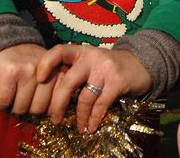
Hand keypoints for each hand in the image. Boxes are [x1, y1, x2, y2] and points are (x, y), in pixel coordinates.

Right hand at [0, 43, 57, 115]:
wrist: (7, 44)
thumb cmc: (28, 64)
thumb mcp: (48, 72)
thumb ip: (53, 90)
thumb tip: (55, 116)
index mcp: (57, 72)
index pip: (55, 105)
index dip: (45, 110)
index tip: (39, 105)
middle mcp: (45, 71)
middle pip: (38, 109)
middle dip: (28, 109)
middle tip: (22, 99)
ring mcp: (27, 71)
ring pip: (21, 108)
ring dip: (13, 108)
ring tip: (12, 96)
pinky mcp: (9, 74)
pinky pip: (5, 102)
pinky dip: (1, 104)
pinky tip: (2, 95)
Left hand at [36, 44, 151, 133]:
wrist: (141, 64)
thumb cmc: (110, 67)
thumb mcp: (91, 62)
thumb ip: (75, 71)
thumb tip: (51, 95)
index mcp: (81, 51)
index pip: (59, 51)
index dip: (46, 63)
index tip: (39, 79)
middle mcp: (91, 56)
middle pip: (68, 82)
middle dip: (58, 104)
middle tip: (54, 118)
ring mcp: (105, 68)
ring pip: (84, 97)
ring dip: (80, 117)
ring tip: (79, 128)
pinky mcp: (117, 81)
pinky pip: (100, 104)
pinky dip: (94, 119)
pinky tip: (91, 127)